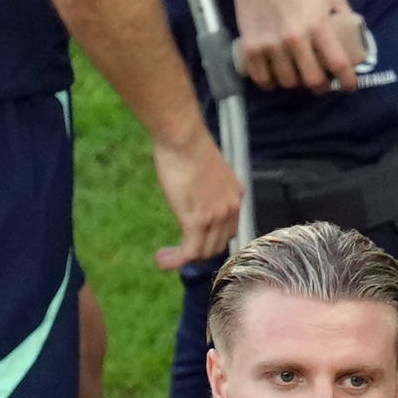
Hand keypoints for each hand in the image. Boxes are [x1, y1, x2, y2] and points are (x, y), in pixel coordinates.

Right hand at [149, 130, 242, 272]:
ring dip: (185, 258)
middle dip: (198, 250)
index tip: (195, 240)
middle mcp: (231, 209)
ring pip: (204, 250)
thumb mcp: (204, 169)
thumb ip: (204, 187)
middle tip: (178, 251)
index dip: (211, 238)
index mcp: (235, 196)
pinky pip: (190, 250)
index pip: (229, 229)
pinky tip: (162, 260)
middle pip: (218, 244)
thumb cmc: (187, 145)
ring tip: (166, 258)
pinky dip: (176, 260)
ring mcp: (216, 216)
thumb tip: (192, 194)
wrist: (183, 137)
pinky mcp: (198, 219)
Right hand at [233, 0, 369, 90]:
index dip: (347, 81)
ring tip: (297, 75)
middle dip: (321, 86)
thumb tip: (360, 39)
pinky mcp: (250, 47)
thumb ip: (346, 15)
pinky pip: (262, 79)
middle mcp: (294, 38)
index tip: (348, 86)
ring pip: (288, 82)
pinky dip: (270, 82)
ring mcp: (270, 44)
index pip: (338, 64)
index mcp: (317, 26)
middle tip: (321, 82)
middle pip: (312, 81)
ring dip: (296, 83)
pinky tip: (275, 76)